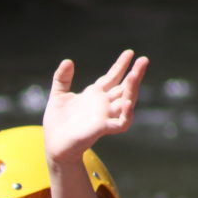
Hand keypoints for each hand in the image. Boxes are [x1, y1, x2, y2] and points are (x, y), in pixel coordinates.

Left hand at [43, 49, 147, 163]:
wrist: (54, 145)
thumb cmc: (57, 123)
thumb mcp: (58, 96)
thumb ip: (62, 78)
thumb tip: (68, 60)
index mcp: (94, 95)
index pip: (112, 77)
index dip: (121, 65)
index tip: (130, 52)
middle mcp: (103, 104)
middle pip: (124, 87)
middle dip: (135, 74)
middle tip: (143, 60)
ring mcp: (105, 116)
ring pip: (126, 101)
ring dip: (132, 89)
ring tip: (134, 75)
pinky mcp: (102, 129)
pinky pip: (121, 122)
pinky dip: (126, 114)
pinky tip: (126, 103)